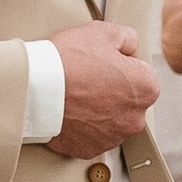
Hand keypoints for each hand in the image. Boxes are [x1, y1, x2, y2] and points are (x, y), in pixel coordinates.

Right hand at [47, 18, 159, 157]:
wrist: (36, 88)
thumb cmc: (68, 61)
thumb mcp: (103, 32)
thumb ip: (127, 37)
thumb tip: (129, 45)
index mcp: (145, 89)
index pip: (140, 72)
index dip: (120, 63)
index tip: (102, 63)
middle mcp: (135, 118)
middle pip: (127, 100)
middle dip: (112, 90)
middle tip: (88, 78)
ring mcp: (112, 137)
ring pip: (110, 120)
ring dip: (99, 109)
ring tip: (76, 95)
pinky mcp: (90, 149)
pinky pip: (91, 136)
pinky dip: (82, 126)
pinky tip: (70, 111)